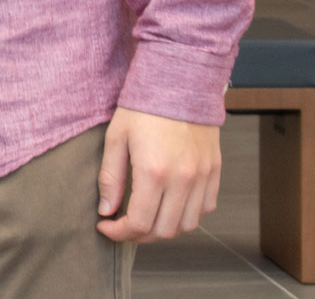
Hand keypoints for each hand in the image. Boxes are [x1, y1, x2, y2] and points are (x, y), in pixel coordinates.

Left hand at [96, 108, 220, 241]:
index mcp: (154, 172)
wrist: (178, 83)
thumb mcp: (116, 139)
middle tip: (122, 226)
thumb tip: (106, 210)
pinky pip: (205, 208)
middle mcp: (184, 180)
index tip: (105, 227)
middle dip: (139, 235)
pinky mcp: (215, 172)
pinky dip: (187, 215)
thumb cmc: (142, 108)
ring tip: (145, 218)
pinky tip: (169, 205)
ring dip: (164, 229)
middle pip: (165, 231)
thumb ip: (110, 178)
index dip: (120, 233)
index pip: (140, 223)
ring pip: (188, 224)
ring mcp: (203, 177)